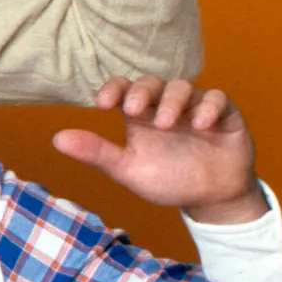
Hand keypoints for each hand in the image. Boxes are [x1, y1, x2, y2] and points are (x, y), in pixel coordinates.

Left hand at [50, 77, 265, 222]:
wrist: (211, 199)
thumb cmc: (168, 180)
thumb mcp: (129, 170)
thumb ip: (98, 153)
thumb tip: (57, 138)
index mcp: (141, 116)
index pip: (124, 89)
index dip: (113, 88)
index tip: (102, 103)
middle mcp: (166, 106)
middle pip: (151, 83)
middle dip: (141, 92)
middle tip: (132, 110)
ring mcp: (196, 107)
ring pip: (183, 87)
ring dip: (171, 101)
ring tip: (165, 123)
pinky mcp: (225, 115)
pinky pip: (218, 99)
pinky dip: (208, 108)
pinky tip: (201, 125)